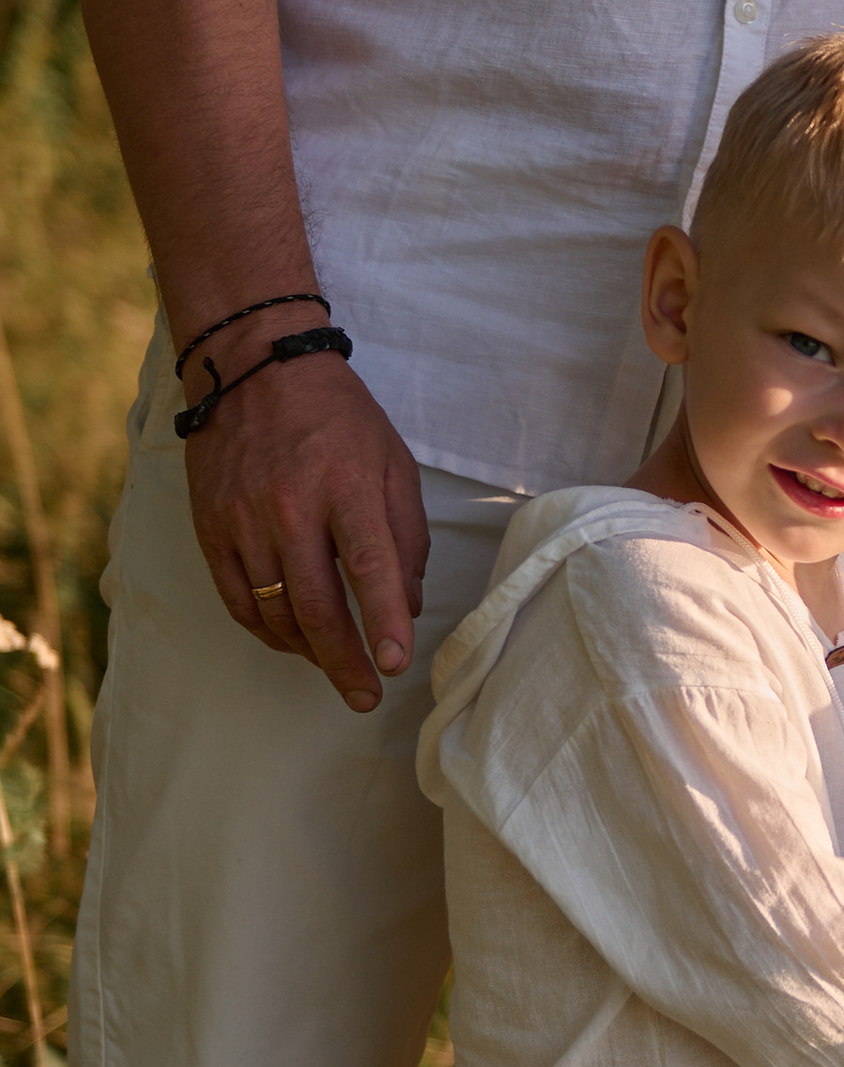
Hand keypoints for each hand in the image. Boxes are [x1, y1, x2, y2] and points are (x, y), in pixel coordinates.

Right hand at [185, 352, 430, 714]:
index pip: (368, 565)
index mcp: (347, 485)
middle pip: (316, 605)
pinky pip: (239, 600)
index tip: (396, 663)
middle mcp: (290, 506)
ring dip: (309, 651)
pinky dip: (268, 631)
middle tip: (366, 697)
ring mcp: (244, 519)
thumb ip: (406, 537)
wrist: (254, 369)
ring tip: (337, 667)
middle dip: (344, 662)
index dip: (384, 619)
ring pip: (275, 611)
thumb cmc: (338, 418)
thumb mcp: (393, 462)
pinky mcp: (212, 528)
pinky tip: (293, 642)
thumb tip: (408, 606)